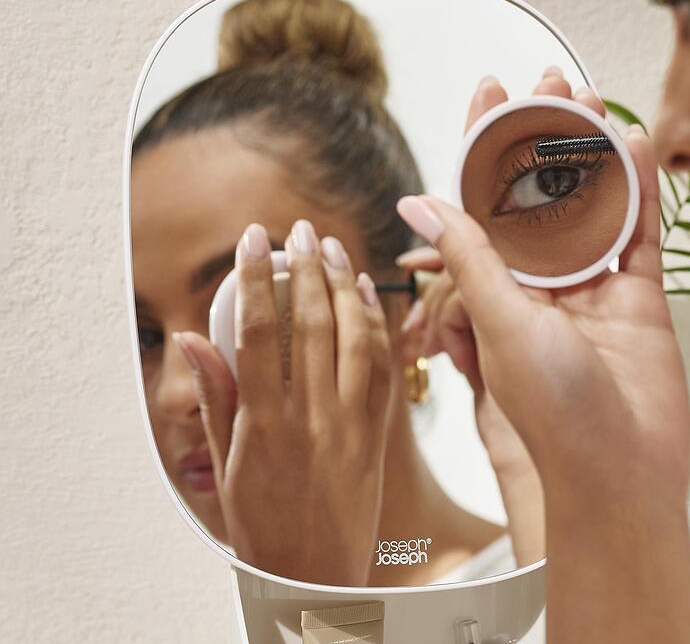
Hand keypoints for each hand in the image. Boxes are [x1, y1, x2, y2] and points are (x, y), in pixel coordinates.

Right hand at [174, 220, 391, 585]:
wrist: (316, 575)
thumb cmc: (262, 524)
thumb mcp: (225, 464)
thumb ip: (214, 397)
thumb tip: (192, 338)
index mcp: (264, 424)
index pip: (259, 333)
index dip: (256, 278)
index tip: (254, 240)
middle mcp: (311, 417)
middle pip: (311, 324)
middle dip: (306, 267)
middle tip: (300, 229)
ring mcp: (351, 424)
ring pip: (352, 338)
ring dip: (344, 286)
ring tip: (333, 248)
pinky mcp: (378, 432)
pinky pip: (381, 368)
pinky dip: (375, 325)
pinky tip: (365, 296)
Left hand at [395, 70, 689, 642]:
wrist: (618, 471)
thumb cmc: (552, 413)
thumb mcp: (501, 321)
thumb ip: (470, 256)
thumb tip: (419, 203)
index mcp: (498, 285)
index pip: (485, 200)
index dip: (485, 144)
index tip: (489, 93)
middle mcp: (541, 281)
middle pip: (541, 192)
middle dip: (543, 135)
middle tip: (548, 82)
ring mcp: (592, 286)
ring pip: (590, 203)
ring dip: (590, 151)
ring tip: (588, 98)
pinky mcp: (638, 296)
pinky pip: (638, 232)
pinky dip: (639, 189)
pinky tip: (633, 144)